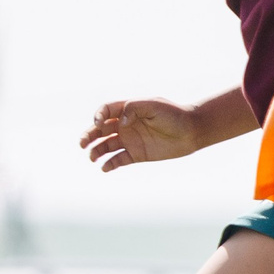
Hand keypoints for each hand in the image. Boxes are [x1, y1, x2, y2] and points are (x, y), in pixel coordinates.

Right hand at [81, 99, 203, 169]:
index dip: (98, 116)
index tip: (98, 123)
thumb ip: (133, 109)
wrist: (191, 132)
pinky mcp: (136, 154)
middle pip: (101, 130)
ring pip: (107, 146)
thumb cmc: (173, 115)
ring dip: (97, 151)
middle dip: (89, 136)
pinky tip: (105, 167)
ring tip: (92, 157)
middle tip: (82, 143)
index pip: (105, 111)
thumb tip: (120, 123)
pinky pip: (118, 160)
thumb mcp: (152, 105)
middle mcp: (125, 125)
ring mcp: (130, 140)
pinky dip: (110, 164)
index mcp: (127, 109)